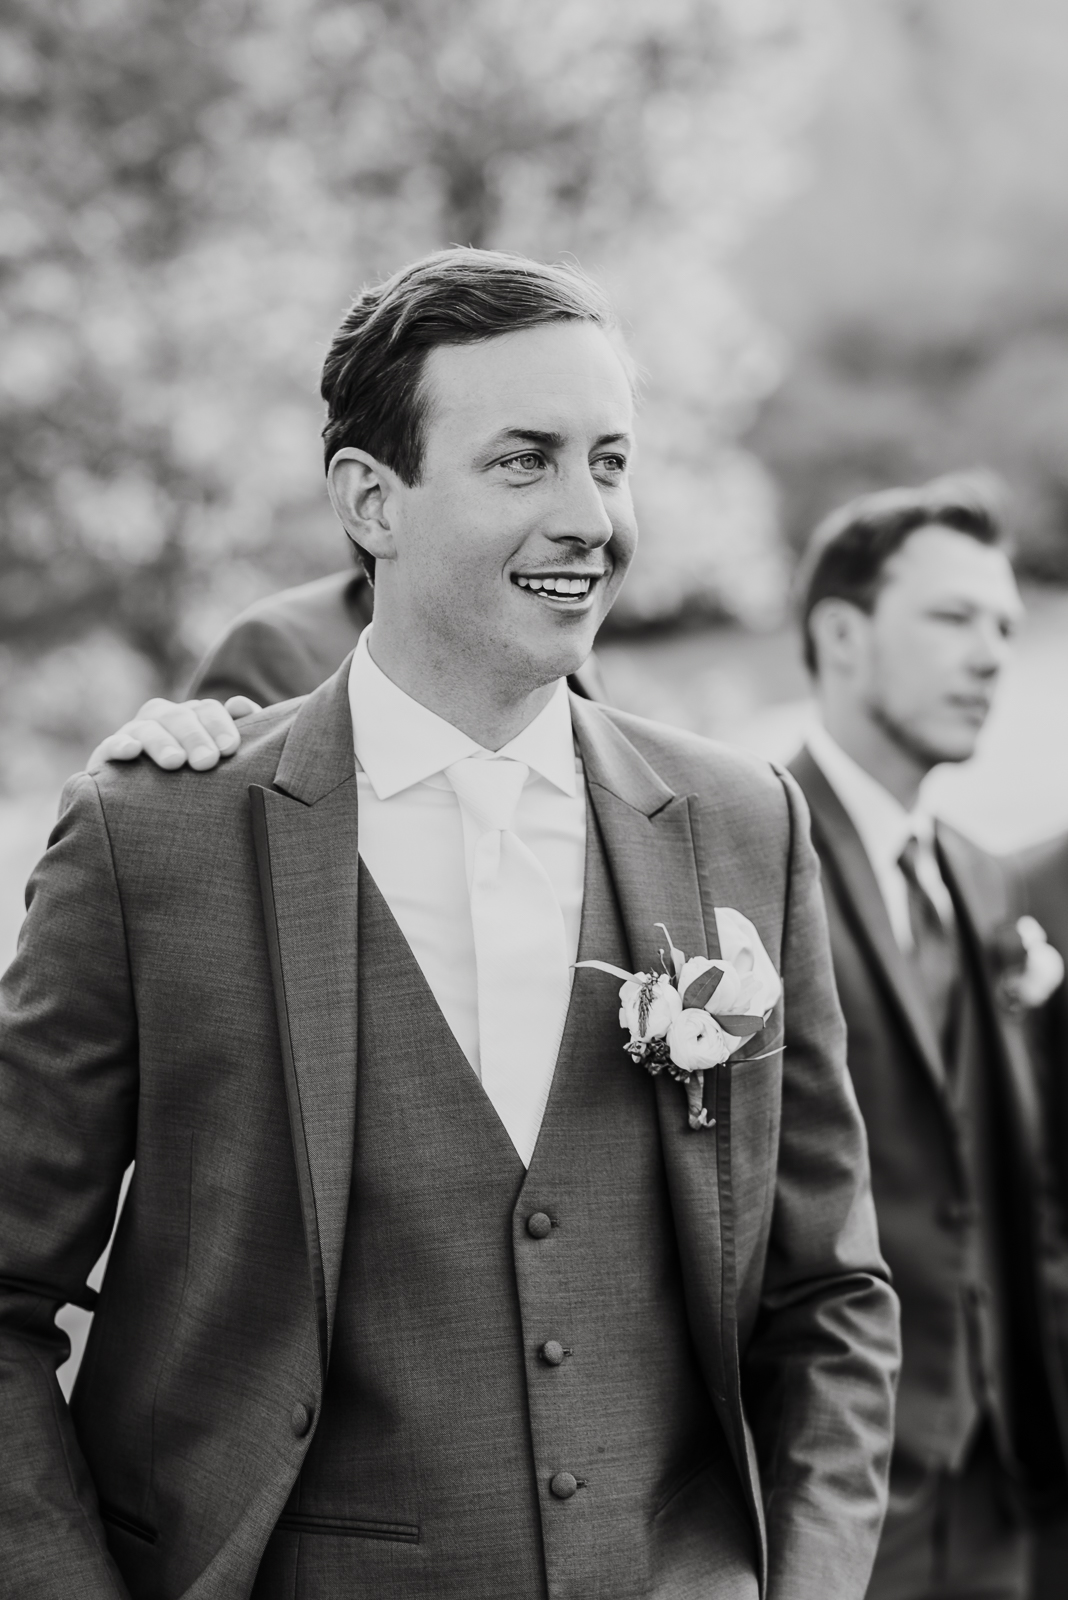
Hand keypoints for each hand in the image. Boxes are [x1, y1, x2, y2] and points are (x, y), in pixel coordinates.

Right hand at [87, 697, 260, 771]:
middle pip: (180, 716)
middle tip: (207, 761)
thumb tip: (239, 705)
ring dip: (162, 742)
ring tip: (175, 762)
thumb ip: (234, 736)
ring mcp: (134, 734)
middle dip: (195, 737)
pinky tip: (132, 751)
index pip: (207, 710)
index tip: (230, 749)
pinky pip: (112, 745)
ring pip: (148, 728)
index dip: (220, 725)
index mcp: (193, 718)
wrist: (144, 807)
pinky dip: (121, 745)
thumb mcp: (218, 759)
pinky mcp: (108, 755)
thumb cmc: (195, 781)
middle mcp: (163, 719)